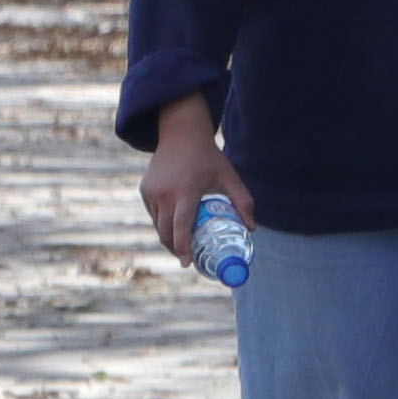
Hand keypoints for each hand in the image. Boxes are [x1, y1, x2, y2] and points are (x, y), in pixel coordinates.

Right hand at [139, 113, 253, 268]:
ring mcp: (152, 192)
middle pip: (167, 231)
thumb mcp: (229, 177)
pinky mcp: (145, 190)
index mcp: (186, 191)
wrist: (181, 135)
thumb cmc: (209, 158)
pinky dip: (163, 223)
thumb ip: (243, 201)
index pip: (182, 226)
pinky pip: (154, 214)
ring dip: (168, 237)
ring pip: (158, 224)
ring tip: (182, 245)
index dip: (183, 247)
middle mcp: (165, 193)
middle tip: (188, 258)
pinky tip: (174, 224)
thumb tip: (252, 228)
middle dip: (175, 248)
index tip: (186, 263)